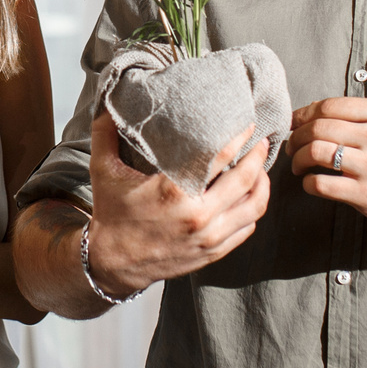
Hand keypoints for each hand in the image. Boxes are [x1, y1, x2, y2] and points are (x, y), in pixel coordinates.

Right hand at [81, 111, 271, 298]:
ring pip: (253, 207)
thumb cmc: (111, 214)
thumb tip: (105, 104)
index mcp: (174, 191)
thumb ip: (105, 134)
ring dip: (263, 185)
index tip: (249, 126)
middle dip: (259, 157)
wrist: (112, 263)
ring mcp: (207, 237)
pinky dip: (253, 212)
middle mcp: (197, 215)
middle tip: (263, 143)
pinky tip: (250, 198)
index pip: (220, 157)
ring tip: (262, 171)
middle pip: (246, 180)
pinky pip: (246, 229)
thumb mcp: (103, 170)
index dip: (239, 138)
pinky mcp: (212, 252)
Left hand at [292, 97, 366, 244]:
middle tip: (292, 146)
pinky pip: (320, 184)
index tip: (294, 123)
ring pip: (315, 152)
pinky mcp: (365, 195)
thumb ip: (360, 118)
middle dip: (296, 137)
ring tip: (298, 165)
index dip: (304, 114)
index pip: (329, 106)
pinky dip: (308, 183)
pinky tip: (311, 183)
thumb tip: (312, 112)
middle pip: (318, 128)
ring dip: (298, 159)